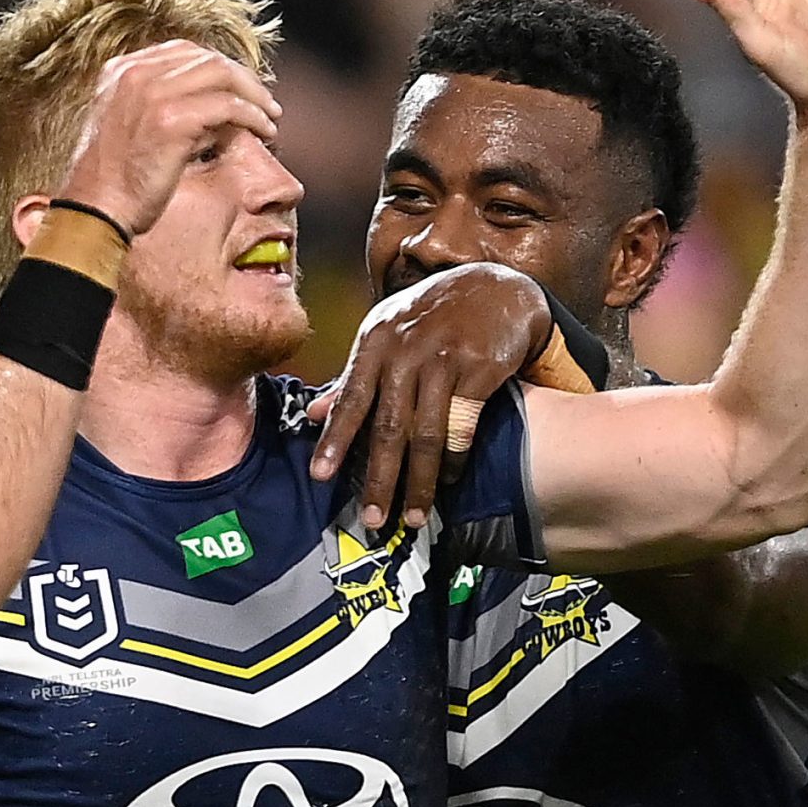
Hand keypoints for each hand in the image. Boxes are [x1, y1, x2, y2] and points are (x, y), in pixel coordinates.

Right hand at [56, 39, 282, 234]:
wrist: (96, 209)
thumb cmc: (115, 181)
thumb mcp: (132, 127)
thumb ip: (166, 107)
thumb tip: (219, 109)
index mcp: (121, 71)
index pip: (184, 51)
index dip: (220, 67)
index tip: (242, 88)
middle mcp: (135, 73)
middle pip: (207, 59)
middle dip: (243, 79)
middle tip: (264, 101)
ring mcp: (153, 93)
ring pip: (222, 75)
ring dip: (254, 95)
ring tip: (270, 117)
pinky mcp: (172, 119)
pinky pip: (228, 106)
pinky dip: (252, 116)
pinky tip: (263, 131)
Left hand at [307, 262, 551, 529]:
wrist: (496, 287)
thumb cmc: (432, 316)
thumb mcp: (386, 333)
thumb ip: (352, 376)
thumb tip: (311, 415)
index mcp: (375, 341)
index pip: (350, 398)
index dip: (334, 440)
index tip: (320, 476)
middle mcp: (406, 349)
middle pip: (389, 426)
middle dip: (379, 478)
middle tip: (373, 519)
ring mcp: (444, 359)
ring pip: (427, 434)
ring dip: (420, 481)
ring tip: (413, 516)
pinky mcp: (479, 369)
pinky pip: (462, 426)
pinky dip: (454, 459)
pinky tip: (449, 479)